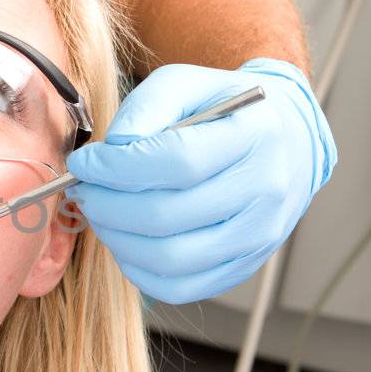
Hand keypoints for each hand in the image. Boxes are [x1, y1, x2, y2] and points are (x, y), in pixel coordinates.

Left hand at [65, 58, 336, 302]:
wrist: (286, 141)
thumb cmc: (224, 110)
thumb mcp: (187, 85)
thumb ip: (146, 107)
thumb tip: (111, 150)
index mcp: (255, 135)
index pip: (177, 162)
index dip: (116, 167)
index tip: (84, 163)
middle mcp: (265, 191)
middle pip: (167, 215)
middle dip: (107, 205)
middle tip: (84, 191)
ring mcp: (259, 236)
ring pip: (170, 259)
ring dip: (117, 239)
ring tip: (101, 213)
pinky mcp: (245, 266)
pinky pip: (181, 287)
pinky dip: (139, 269)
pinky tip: (125, 240)